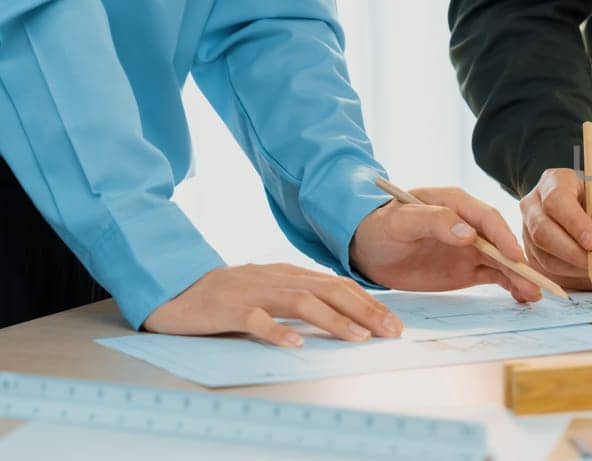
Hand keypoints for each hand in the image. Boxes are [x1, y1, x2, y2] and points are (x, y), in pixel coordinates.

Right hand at [144, 263, 400, 346]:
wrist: (172, 288)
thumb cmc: (225, 295)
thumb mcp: (268, 290)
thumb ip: (300, 297)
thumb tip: (344, 313)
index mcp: (287, 273)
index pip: (337, 285)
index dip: (368, 302)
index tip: (393, 322)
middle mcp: (274, 278)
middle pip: (327, 290)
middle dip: (364, 310)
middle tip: (389, 331)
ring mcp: (251, 291)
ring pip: (299, 301)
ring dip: (332, 319)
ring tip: (357, 336)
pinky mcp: (226, 307)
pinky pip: (254, 318)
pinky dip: (276, 330)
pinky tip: (295, 343)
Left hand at [351, 186, 542, 302]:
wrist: (364, 249)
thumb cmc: (378, 227)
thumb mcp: (400, 221)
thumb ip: (434, 221)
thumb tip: (468, 234)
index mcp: (454, 203)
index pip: (486, 218)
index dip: (503, 236)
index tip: (513, 256)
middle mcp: (468, 224)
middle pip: (500, 241)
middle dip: (518, 262)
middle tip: (533, 282)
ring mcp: (470, 247)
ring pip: (502, 261)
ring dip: (519, 276)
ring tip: (534, 295)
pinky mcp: (467, 268)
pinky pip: (495, 275)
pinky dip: (511, 285)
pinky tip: (524, 297)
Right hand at [521, 168, 591, 290]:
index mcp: (556, 182)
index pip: (556, 201)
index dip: (573, 223)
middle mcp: (535, 206)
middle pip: (543, 232)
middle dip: (575, 254)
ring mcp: (530, 233)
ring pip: (546, 258)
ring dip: (580, 271)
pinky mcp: (535, 258)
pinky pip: (552, 277)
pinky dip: (581, 283)